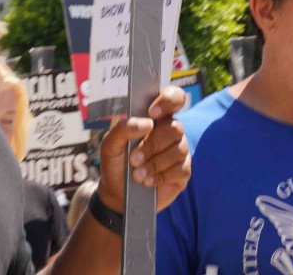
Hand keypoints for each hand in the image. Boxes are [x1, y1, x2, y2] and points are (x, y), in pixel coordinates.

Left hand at [97, 86, 190, 213]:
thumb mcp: (110, 144)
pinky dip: (162, 176)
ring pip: (178, 150)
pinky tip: (148, 181)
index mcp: (153, 118)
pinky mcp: (183, 172)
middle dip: (153, 144)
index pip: (173, 97)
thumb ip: (122, 129)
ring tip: (137, 174)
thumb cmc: (115, 163)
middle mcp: (169, 131)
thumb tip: (146, 123)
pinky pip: (182, 169)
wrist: (118, 194)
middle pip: (175, 127)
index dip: (168, 100)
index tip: (152, 114)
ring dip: (155, 163)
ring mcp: (178, 151)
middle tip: (133, 159)